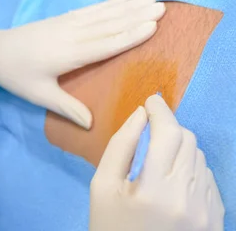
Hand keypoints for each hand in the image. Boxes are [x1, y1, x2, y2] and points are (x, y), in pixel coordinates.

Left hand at [0, 0, 164, 127]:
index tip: (152, 25)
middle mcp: (70, 35)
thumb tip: (91, 125)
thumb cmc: (16, 76)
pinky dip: (107, 3)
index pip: (105, 44)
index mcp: (67, 54)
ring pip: (102, 14)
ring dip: (127, 6)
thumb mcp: (39, 95)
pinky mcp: (61, 19)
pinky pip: (88, 10)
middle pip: (109, 25)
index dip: (129, 35)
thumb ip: (66, 107)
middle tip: (163, 7)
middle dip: (136, 16)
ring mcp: (65, 24)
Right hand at [90, 95, 224, 230]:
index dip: (160, 111)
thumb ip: (120, 146)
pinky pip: (208, 178)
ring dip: (180, 149)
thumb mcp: (102, 187)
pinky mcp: (216, 220)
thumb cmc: (110, 227)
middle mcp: (188, 199)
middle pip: (188, 141)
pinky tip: (172, 181)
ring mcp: (207, 212)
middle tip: (150, 130)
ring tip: (158, 162)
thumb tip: (140, 114)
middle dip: (168, 128)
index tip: (151, 101)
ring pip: (200, 157)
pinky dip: (190, 169)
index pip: (168, 134)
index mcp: (154, 191)